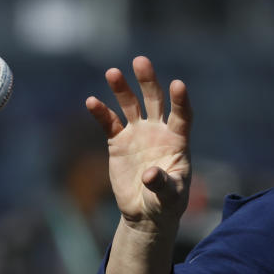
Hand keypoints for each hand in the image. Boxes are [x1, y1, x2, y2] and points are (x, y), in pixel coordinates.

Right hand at [85, 56, 192, 233]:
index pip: (182, 115)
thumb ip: (162, 184)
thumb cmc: (166, 204)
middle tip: (140, 61)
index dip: (180, 101)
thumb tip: (149, 173)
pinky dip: (101, 112)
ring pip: (130, 105)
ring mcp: (138, 133)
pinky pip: (109, 123)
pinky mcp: (118, 141)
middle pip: (155, 100)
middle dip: (148, 81)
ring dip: (122, 89)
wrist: (145, 212)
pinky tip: (92, 101)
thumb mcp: (169, 197)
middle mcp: (158, 131)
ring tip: (113, 72)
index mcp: (177, 140)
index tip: (178, 85)